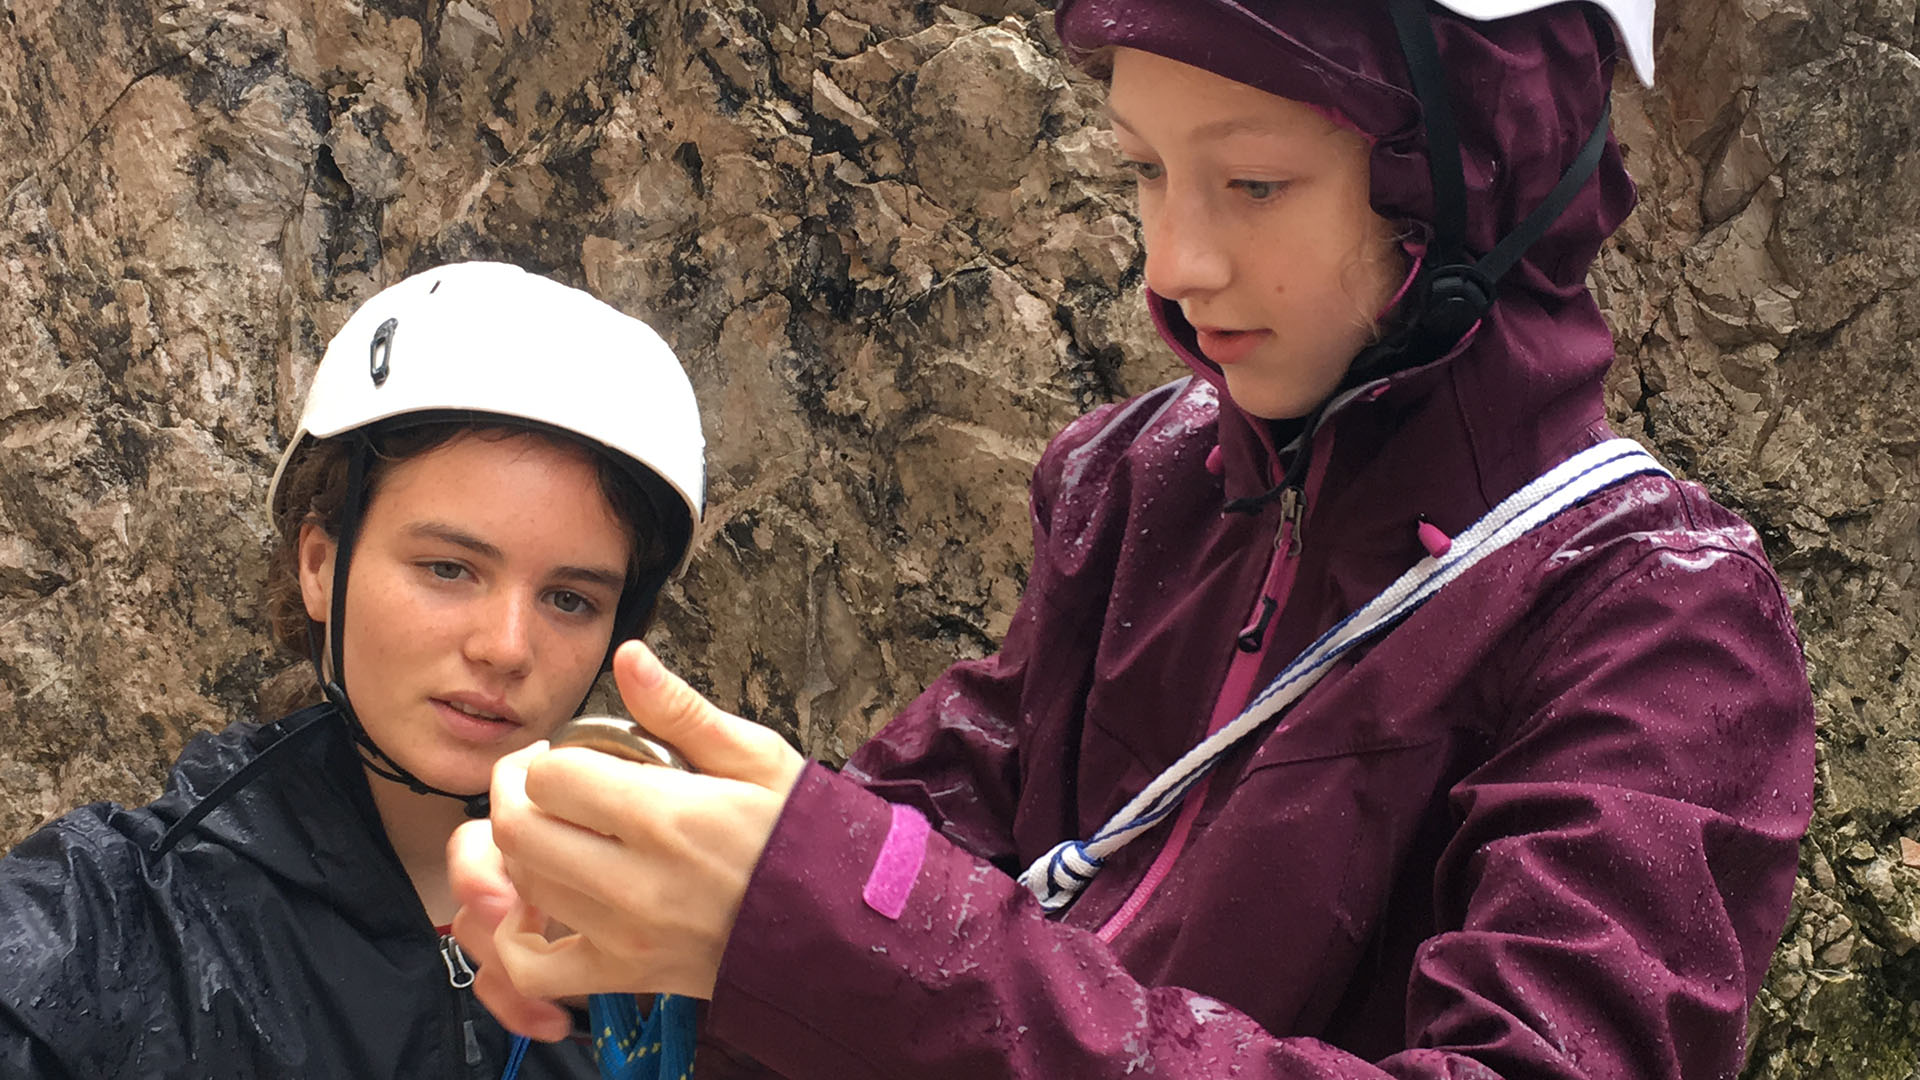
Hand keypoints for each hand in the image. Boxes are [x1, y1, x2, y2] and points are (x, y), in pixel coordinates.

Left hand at [453, 641, 804, 1012]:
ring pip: (520, 886)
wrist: (841, 925)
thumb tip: (628, 657)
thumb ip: (681, 709)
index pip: (550, 777)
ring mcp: (625, 934)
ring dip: (523, 849)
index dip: (550, 755)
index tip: (572, 752)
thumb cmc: (800, 835)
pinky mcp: (626, 974)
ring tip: (559, 830)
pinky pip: (535, 967)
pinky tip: (542, 904)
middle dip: (516, 792)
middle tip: (548, 781)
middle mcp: (635, 880)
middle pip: (517, 830)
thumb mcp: (757, 756)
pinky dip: (518, 936)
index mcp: (666, 815)